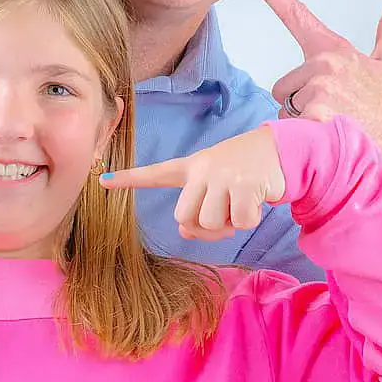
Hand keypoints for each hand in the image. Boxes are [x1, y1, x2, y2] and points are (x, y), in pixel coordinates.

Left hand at [99, 126, 284, 241]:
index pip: (156, 173)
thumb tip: (183, 231)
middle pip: (185, 217)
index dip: (130, 179)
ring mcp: (223, 175)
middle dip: (204, 226)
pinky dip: (250, 220)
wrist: (278, 151)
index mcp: (192, 167)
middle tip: (223, 213)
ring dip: (229, 224)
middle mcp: (203, 169)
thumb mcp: (216, 185)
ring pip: (211, 223)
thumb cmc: (242, 173)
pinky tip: (256, 200)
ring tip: (240, 203)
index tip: (103, 181)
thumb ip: (197, 208)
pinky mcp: (246, 185)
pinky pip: (240, 223)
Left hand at [251, 0, 381, 205]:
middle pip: (285, 85)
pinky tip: (327, 137)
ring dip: (301, 120)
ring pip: (286, 107)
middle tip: (332, 112)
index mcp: (335, 50)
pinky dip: (302, 136)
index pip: (298, 16)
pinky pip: (288, 126)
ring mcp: (318, 88)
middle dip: (300, 101)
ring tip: (332, 124)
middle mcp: (323, 64)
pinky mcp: (313, 113)